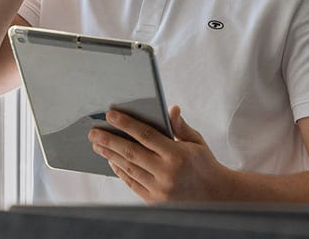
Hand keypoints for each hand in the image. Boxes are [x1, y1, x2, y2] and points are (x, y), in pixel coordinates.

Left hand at [88, 106, 230, 202]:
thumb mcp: (196, 141)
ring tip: (98, 145)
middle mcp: (166, 173)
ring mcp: (159, 189)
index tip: (110, 115)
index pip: (146, 135)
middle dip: (109, 141)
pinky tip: (111, 161)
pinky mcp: (154, 201)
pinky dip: (120, 171)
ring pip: (128, 168)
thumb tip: (171, 108)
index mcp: (177, 154)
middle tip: (93, 132)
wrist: (215, 196)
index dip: (126, 124)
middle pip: (131, 152)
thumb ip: (180, 126)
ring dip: (110, 155)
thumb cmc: (204, 163)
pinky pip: (132, 183)